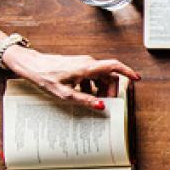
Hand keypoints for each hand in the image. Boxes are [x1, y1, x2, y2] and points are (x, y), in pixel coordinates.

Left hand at [0, 47, 139, 110]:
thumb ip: (85, 100)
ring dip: (101, 89)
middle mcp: (88, 63)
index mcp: (87, 68)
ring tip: (94, 101)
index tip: (137, 79)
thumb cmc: (46, 76)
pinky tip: (84, 95)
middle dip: (111, 89)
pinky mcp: (79, 66)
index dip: (128, 72)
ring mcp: (83, 63)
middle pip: (109, 75)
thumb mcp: (65, 93)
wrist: (32, 64)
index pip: (114, 66)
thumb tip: (101, 106)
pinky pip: (92, 76)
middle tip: (107, 103)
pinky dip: (92, 86)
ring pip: (101, 76)